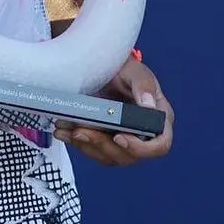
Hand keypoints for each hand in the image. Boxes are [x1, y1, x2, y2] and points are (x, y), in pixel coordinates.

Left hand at [54, 58, 173, 165]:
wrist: (102, 66)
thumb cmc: (124, 68)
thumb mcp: (135, 71)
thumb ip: (144, 85)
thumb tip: (149, 106)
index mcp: (158, 119)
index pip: (160, 144)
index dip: (141, 148)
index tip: (119, 138)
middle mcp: (143, 135)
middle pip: (129, 155)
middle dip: (103, 145)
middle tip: (81, 131)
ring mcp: (124, 140)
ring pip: (108, 156)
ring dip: (86, 145)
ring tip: (66, 130)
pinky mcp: (105, 140)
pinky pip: (93, 150)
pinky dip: (77, 143)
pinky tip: (63, 132)